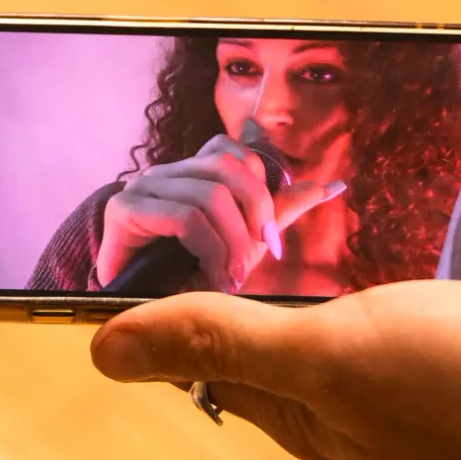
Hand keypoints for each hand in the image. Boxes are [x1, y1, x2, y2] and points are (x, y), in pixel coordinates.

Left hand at [90, 280, 460, 459]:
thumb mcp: (327, 351)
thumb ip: (225, 341)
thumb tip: (103, 351)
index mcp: (333, 424)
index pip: (237, 382)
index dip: (192, 337)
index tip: (161, 301)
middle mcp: (388, 431)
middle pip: (303, 377)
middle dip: (266, 325)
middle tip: (237, 272)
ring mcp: (451, 413)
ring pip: (375, 361)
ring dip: (349, 311)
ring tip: (336, 267)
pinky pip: (443, 347)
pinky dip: (422, 314)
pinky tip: (442, 288)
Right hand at [96, 134, 346, 290]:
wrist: (139, 308)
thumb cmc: (191, 271)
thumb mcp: (244, 238)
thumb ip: (282, 208)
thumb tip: (334, 184)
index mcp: (193, 170)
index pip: (235, 151)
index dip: (261, 190)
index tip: (269, 238)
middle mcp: (167, 171)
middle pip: (228, 168)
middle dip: (254, 215)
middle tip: (259, 256)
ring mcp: (144, 186)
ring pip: (210, 195)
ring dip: (231, 244)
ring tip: (232, 278)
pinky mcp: (125, 210)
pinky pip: (185, 216)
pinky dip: (209, 250)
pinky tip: (213, 279)